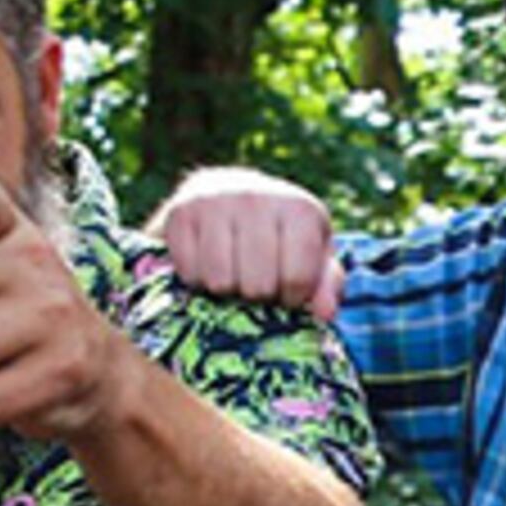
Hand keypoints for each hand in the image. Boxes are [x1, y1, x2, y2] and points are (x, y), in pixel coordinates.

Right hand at [151, 166, 344, 320]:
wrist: (224, 191)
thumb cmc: (276, 233)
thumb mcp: (309, 253)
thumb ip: (325, 283)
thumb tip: (324, 314)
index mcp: (300, 209)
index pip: (297, 279)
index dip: (291, 298)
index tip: (285, 288)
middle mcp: (258, 198)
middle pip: (257, 286)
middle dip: (257, 295)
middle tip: (255, 279)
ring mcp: (216, 202)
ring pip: (220, 283)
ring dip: (225, 289)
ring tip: (232, 272)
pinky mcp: (181, 212)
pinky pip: (189, 273)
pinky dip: (196, 278)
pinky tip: (206, 262)